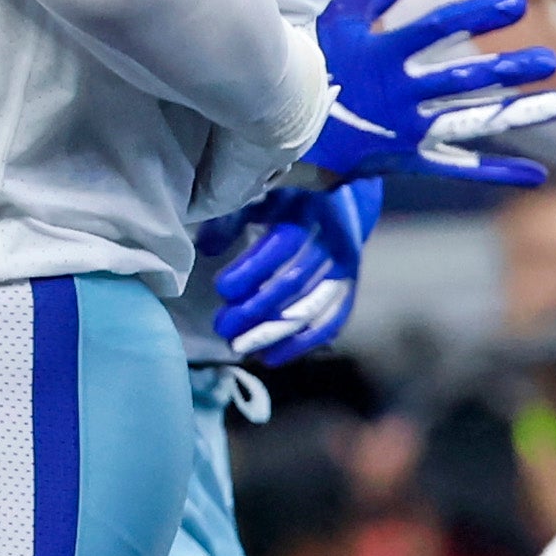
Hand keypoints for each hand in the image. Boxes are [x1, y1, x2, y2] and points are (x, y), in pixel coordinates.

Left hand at [211, 177, 382, 364]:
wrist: (346, 198)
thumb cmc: (291, 200)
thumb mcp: (262, 197)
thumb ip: (233, 218)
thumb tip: (206, 247)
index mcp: (308, 213)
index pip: (281, 246)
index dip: (251, 270)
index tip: (220, 288)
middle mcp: (331, 242)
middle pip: (294, 283)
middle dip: (255, 309)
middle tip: (222, 326)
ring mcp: (346, 270)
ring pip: (309, 309)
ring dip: (273, 333)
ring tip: (239, 347)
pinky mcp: (350, 289)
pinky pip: (329, 323)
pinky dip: (301, 345)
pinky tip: (271, 358)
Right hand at [302, 0, 555, 185]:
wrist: (278, 121)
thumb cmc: (310, 56)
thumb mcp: (342, 13)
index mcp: (383, 54)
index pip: (440, 27)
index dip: (479, 14)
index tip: (517, 2)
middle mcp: (399, 93)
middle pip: (465, 79)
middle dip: (510, 68)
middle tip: (551, 60)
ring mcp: (404, 129)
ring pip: (470, 122)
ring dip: (516, 115)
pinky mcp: (407, 158)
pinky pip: (457, 167)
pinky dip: (497, 171)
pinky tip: (536, 174)